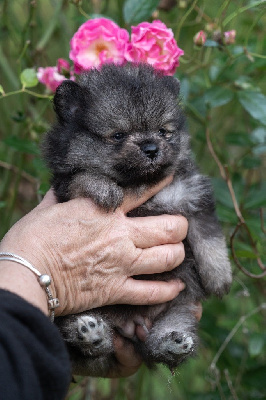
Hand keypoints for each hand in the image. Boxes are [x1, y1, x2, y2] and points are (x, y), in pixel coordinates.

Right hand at [0, 176, 187, 315]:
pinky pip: (152, 293)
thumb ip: (60, 197)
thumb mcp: (47, 209)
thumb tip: (60, 186)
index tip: (170, 181)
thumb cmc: (31, 238)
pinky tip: (177, 287)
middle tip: (179, 227)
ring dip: (177, 255)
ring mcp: (122, 263)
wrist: (24, 272)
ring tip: (177, 253)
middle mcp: (120, 235)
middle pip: (169, 228)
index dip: (160, 185)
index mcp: (104, 210)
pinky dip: (168, 291)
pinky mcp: (116, 290)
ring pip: (168, 258)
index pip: (141, 193)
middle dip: (180, 226)